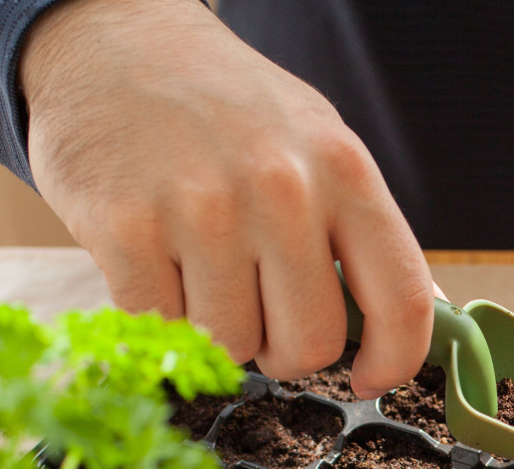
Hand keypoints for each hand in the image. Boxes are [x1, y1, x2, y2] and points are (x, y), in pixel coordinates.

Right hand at [19, 0, 432, 393]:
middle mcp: (281, 187)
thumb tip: (402, 328)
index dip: (393, 359)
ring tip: (202, 271)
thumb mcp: (316, 143)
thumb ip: (357, 231)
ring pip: (233, 345)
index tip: (369, 379)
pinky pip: (162, 328)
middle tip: (260, 314)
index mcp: (344, 169)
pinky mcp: (126, 227)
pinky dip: (158, 315)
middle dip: (285, 350)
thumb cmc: (225, 108)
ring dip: (217, 330)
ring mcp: (202, 208)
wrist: (110, 43)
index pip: (402, 298)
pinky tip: (156, 262)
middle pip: (311, 343)